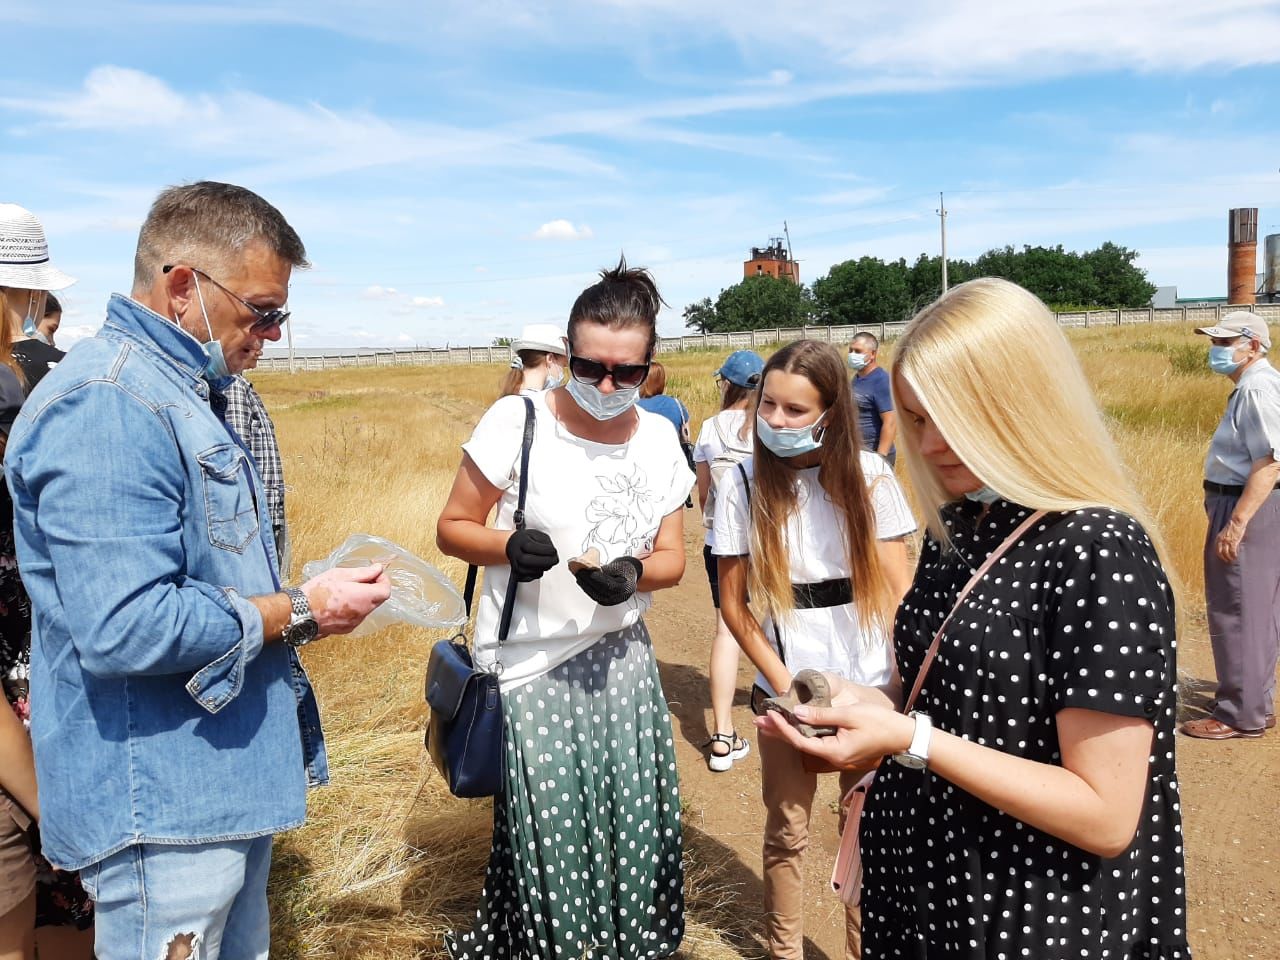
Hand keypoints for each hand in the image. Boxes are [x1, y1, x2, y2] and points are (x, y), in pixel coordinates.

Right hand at [302, 564, 390, 637]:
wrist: (299, 612)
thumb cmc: (316, 593)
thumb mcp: (340, 574)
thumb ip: (362, 573)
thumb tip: (377, 569)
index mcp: (363, 598)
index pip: (386, 590)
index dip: (383, 580)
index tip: (374, 573)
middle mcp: (362, 613)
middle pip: (378, 600)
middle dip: (373, 588)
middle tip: (359, 579)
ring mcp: (354, 622)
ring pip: (367, 608)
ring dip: (362, 598)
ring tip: (345, 590)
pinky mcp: (346, 628)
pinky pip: (357, 616)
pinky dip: (353, 607)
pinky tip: (339, 601)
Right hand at [506, 529, 558, 581]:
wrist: (512, 545)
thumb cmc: (525, 540)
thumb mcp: (537, 534)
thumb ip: (545, 542)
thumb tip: (553, 552)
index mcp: (522, 542)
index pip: (533, 548)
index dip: (547, 550)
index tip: (554, 550)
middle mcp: (517, 555)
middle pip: (532, 562)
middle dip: (547, 562)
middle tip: (554, 559)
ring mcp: (517, 566)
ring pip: (534, 572)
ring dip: (544, 567)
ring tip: (545, 560)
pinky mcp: (518, 575)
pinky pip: (532, 578)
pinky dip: (538, 573)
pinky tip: (538, 566)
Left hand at [573, 556, 641, 605]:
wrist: (631, 576)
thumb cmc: (624, 569)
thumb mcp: (618, 566)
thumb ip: (605, 570)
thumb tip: (590, 568)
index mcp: (623, 587)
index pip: (606, 583)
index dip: (595, 577)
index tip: (586, 570)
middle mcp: (618, 596)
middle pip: (598, 590)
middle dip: (586, 580)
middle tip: (577, 571)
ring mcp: (612, 601)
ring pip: (595, 594)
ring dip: (584, 585)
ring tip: (578, 575)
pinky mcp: (607, 602)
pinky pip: (595, 596)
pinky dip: (587, 589)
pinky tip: (581, 582)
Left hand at [756, 700, 912, 770]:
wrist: (903, 736)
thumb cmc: (879, 723)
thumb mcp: (850, 715)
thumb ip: (822, 715)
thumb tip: (797, 712)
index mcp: (834, 752)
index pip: (800, 740)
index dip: (783, 727)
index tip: (770, 713)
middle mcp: (832, 757)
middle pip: (799, 744)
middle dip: (778, 731)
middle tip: (758, 719)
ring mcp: (837, 755)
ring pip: (806, 743)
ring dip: (787, 731)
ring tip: (768, 721)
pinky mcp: (841, 750)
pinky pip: (816, 741)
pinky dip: (802, 732)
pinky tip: (793, 724)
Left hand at [1215, 517, 1245, 563]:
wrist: (1236, 521)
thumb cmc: (1232, 526)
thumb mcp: (1225, 533)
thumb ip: (1224, 538)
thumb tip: (1226, 544)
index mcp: (1218, 538)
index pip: (1216, 549)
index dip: (1219, 555)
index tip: (1223, 558)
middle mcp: (1221, 540)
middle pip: (1220, 552)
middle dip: (1223, 558)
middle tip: (1227, 561)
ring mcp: (1226, 541)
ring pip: (1226, 553)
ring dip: (1229, 557)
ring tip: (1232, 560)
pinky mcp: (1233, 541)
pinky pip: (1232, 551)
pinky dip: (1234, 555)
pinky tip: (1236, 556)